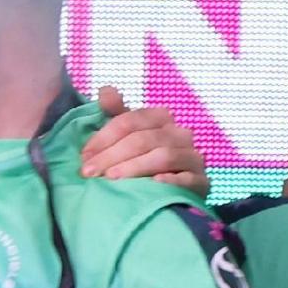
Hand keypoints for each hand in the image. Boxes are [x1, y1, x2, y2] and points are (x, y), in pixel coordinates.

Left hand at [77, 85, 209, 194]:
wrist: (170, 196)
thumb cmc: (143, 163)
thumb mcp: (127, 138)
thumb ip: (116, 115)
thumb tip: (105, 90)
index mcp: (161, 119)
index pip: (131, 121)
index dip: (104, 137)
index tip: (84, 156)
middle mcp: (180, 134)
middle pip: (144, 139)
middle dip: (112, 155)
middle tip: (90, 172)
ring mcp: (193, 158)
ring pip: (163, 156)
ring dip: (134, 167)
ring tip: (111, 179)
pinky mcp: (202, 182)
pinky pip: (188, 179)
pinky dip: (170, 180)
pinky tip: (153, 184)